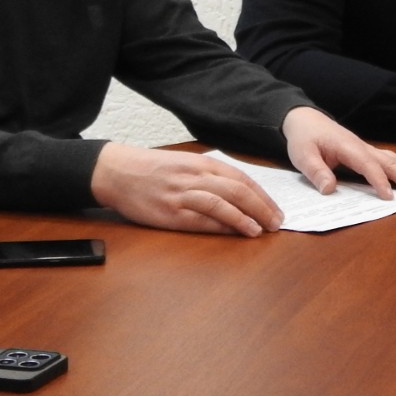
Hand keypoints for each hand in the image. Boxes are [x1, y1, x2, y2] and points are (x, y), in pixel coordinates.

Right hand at [90, 142, 282, 236]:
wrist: (118, 172)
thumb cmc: (154, 169)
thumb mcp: (186, 164)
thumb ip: (211, 175)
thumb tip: (241, 192)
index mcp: (202, 163)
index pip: (242, 179)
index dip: (262, 196)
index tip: (276, 209)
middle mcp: (196, 177)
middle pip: (238, 191)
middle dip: (261, 207)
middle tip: (277, 222)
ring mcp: (182, 194)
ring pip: (222, 204)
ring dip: (245, 218)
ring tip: (261, 230)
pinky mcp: (169, 212)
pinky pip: (200, 219)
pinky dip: (221, 226)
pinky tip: (235, 232)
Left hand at [280, 108, 395, 196]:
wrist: (305, 120)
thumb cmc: (304, 138)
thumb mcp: (303, 156)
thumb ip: (316, 172)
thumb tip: (329, 189)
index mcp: (347, 146)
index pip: (367, 164)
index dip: (378, 180)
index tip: (388, 196)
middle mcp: (361, 146)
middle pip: (388, 161)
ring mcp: (365, 148)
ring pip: (392, 159)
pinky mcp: (365, 151)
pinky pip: (388, 159)